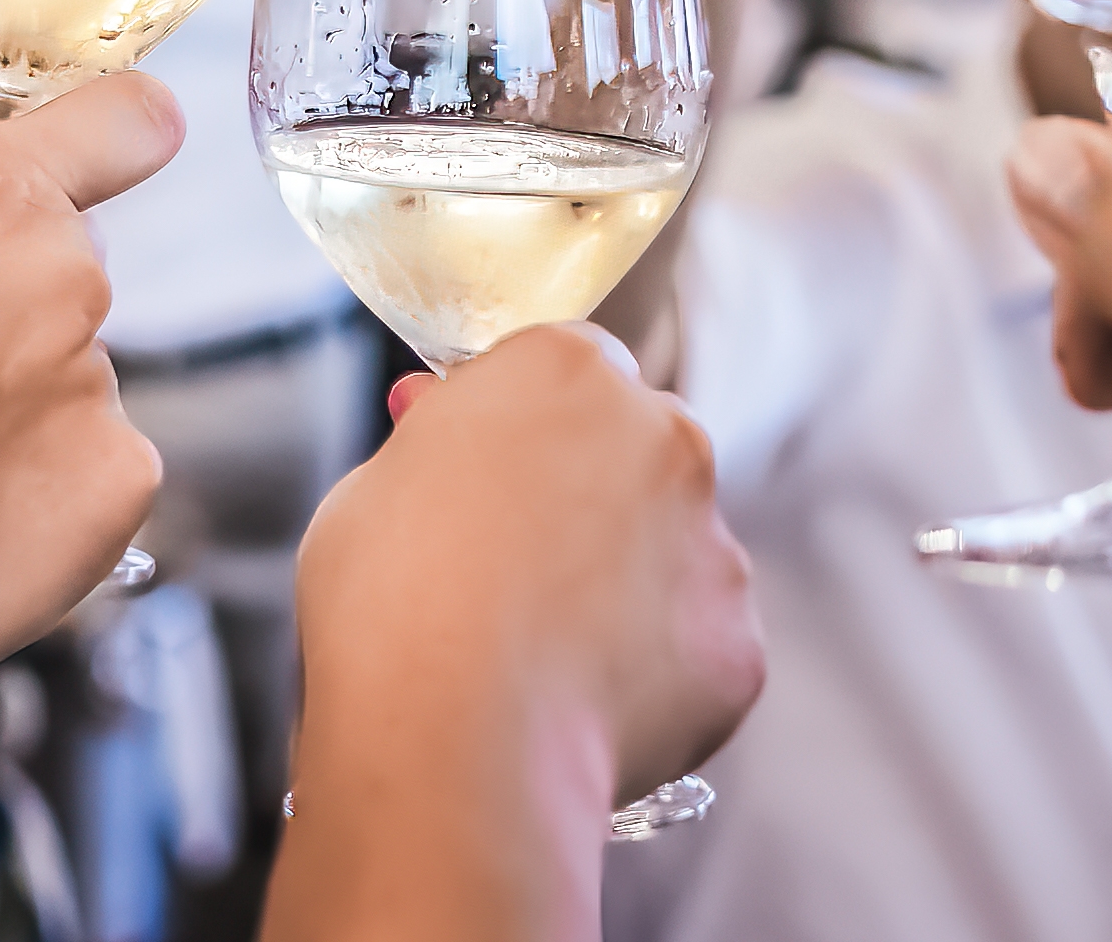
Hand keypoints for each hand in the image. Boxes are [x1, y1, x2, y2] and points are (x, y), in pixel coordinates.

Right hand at [0, 0, 176, 941]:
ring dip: (10, 395)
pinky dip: (38, 486)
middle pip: (65, 262)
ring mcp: (99, 399)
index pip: (126, 120)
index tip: (88, 155)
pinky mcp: (113, 501)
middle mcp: (71, 288)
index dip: (106, 133)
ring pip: (69, 370)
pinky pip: (94, 468)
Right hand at [304, 326, 762, 807]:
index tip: (484, 464)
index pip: (567, 366)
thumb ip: (435, 445)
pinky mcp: (737, 642)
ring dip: (627, 580)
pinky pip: (694, 643)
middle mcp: (663, 435)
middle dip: (589, 491)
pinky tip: (583, 702)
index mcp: (568, 371)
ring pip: (674, 547)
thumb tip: (444, 427)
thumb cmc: (390, 604)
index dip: (522, 420)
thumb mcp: (375, 486)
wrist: (452, 745)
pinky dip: (652, 668)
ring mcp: (713, 540)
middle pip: (636, 447)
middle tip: (511, 564)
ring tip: (541, 652)